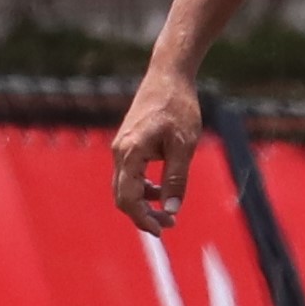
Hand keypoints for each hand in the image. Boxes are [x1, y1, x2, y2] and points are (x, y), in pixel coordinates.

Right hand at [111, 69, 202, 232]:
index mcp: (131, 152)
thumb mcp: (184, 146)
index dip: (144, 219)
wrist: (168, 75)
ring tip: (169, 209)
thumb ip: (176, 179)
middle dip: (143, 214)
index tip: (163, 230)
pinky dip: (142, 187)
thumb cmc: (178, 107)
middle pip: (122, 196)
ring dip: (144, 202)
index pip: (129, 198)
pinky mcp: (127, 143)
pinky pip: (128, 174)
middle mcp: (120, 151)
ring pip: (124, 187)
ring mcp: (121, 147)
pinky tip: (162, 188)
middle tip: (169, 224)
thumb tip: (172, 210)